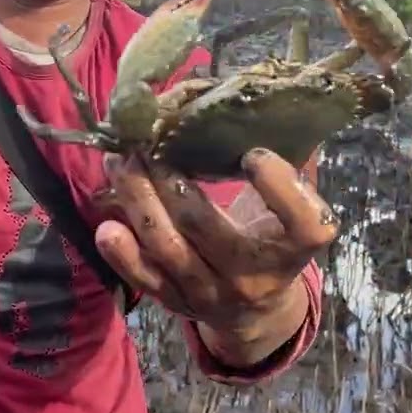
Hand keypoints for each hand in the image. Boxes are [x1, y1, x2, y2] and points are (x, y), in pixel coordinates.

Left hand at [95, 149, 336, 335]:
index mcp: (294, 247)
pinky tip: (107, 225)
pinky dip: (122, 253)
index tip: (254, 153)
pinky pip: (145, 279)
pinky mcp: (177, 302)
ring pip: (166, 246)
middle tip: (144, 140)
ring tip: (120, 162)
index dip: (281, 188)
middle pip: (204, 225)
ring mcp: (211, 293)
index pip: (304, 224)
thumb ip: (295, 166)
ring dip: (137, 199)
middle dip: (167, 177)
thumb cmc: (274, 240)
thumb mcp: (295, 209)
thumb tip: (281, 102)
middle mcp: (253, 275)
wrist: (257, 311)